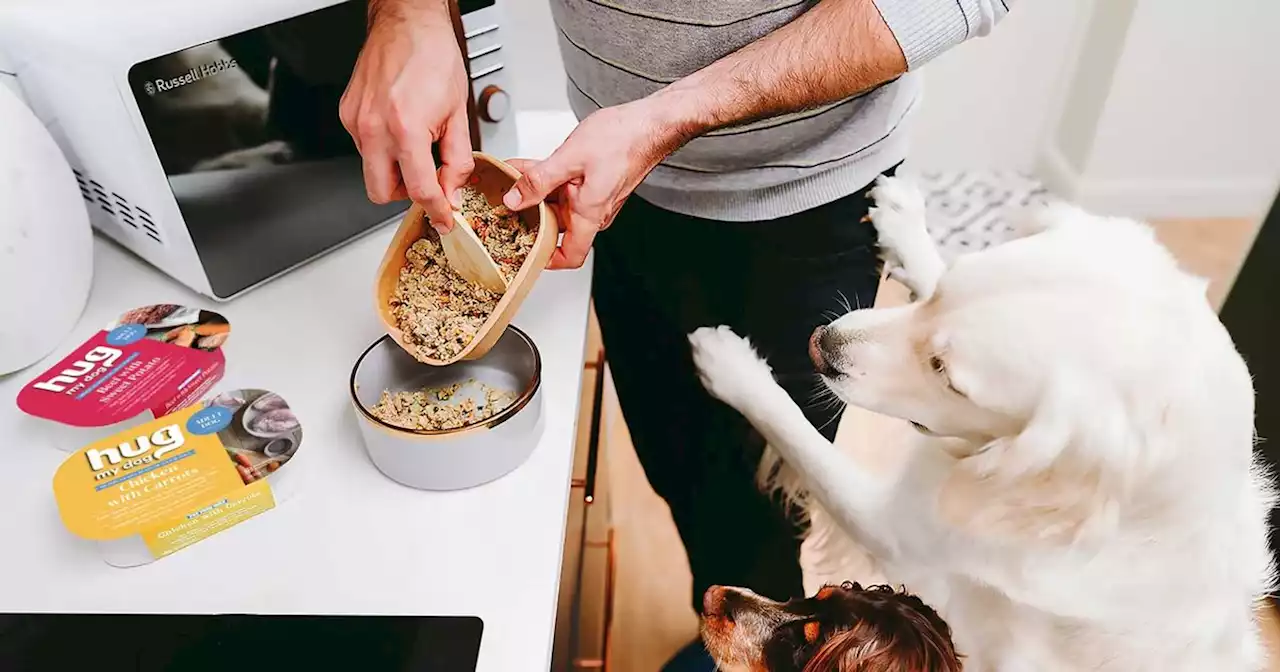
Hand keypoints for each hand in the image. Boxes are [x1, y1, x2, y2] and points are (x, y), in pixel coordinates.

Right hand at [339, 0, 472, 228]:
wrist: (408, 22)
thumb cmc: (433, 56)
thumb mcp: (458, 114)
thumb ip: (457, 160)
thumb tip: (452, 189)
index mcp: (405, 129)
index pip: (418, 189)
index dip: (436, 209)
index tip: (443, 218)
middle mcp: (373, 127)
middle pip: (380, 193)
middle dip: (404, 195)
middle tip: (425, 182)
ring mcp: (356, 121)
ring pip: (371, 170)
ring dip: (394, 169)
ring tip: (415, 144)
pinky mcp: (348, 113)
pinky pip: (364, 147)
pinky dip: (383, 148)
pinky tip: (399, 128)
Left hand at [501, 100, 689, 269]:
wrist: (649, 124)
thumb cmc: (623, 139)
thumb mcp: (569, 158)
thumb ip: (539, 180)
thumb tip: (514, 199)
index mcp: (590, 213)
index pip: (570, 256)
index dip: (546, 258)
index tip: (524, 248)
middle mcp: (594, 211)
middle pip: (556, 226)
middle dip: (529, 213)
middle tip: (507, 200)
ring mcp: (594, 198)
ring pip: (558, 204)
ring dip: (535, 192)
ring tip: (513, 177)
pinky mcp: (594, 185)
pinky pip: (565, 189)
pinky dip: (546, 179)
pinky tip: (530, 167)